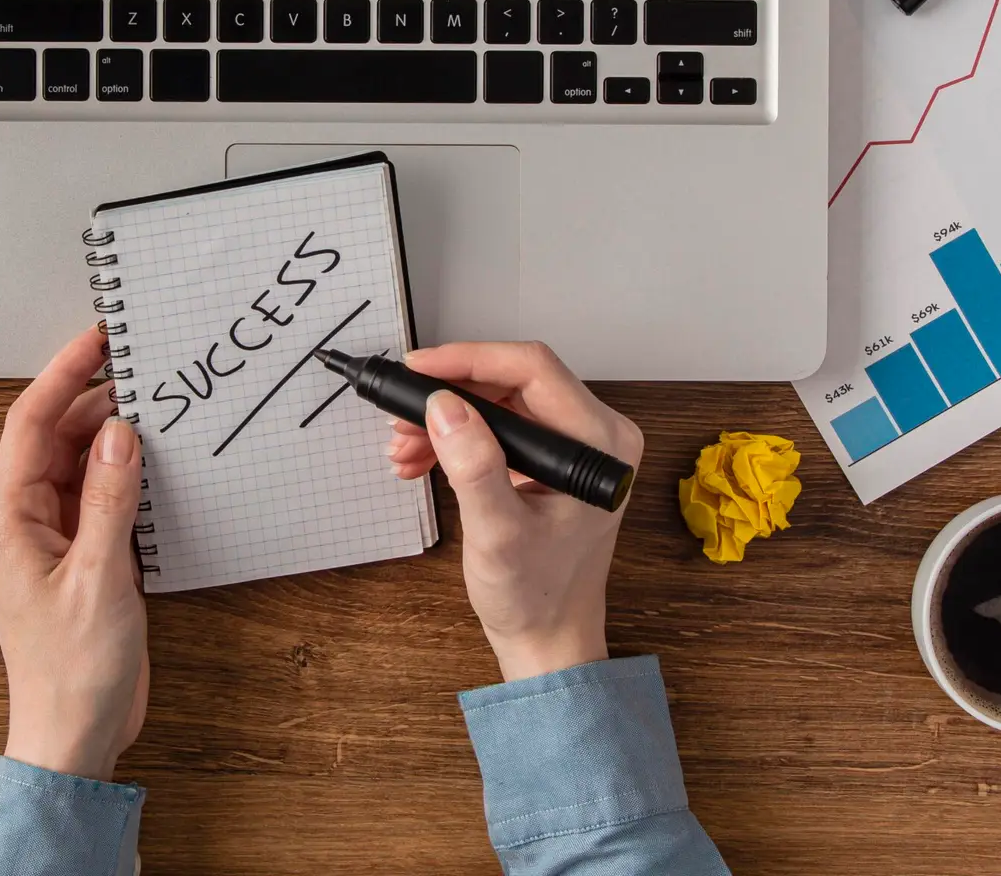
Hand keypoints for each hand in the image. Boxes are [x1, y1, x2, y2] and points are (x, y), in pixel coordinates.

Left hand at [0, 326, 148, 780]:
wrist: (73, 735)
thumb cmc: (70, 672)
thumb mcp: (98, 578)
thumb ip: (108, 501)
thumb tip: (118, 433)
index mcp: (10, 518)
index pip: (30, 424)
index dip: (62, 374)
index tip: (96, 338)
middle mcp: (26, 519)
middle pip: (55, 435)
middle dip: (93, 396)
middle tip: (140, 363)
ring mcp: (54, 536)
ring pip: (80, 461)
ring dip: (111, 433)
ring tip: (153, 401)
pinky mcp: (83, 555)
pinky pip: (100, 494)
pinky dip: (124, 471)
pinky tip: (154, 459)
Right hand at [388, 342, 643, 682]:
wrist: (547, 639)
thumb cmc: (536, 596)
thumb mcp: (498, 534)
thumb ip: (474, 468)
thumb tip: (443, 407)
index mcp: (600, 443)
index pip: (532, 369)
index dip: (469, 360)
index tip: (418, 370)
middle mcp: (594, 435)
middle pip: (511, 382)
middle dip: (449, 396)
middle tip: (400, 416)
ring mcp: (572, 446)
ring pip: (498, 403)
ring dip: (445, 420)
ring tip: (402, 448)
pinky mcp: (549, 460)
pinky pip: (497, 428)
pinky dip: (456, 438)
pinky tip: (419, 459)